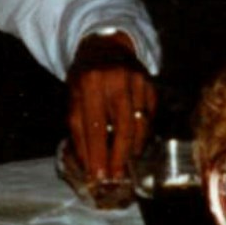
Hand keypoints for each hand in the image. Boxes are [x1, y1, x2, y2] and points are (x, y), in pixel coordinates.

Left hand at [66, 32, 155, 183]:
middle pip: (122, 127)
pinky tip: (135, 145)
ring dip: (133, 148)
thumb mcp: (73, 98)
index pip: (95, 126)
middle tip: (117, 177)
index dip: (97, 153)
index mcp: (89, 83)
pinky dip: (143, 135)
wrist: (107, 47)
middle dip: (119, 156)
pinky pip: (150, 117)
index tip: (98, 175)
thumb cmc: (86, 79)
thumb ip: (78, 128)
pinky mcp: (151, 84)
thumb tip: (88, 164)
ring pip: (140, 124)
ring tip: (126, 164)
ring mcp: (138, 81)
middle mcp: (115, 80)